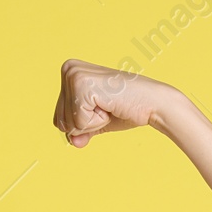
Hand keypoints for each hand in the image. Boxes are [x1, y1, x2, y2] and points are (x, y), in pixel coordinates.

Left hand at [52, 59, 182, 146]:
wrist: (152, 104)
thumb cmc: (126, 109)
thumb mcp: (96, 122)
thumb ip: (79, 132)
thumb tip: (72, 142)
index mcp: (69, 72)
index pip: (58, 119)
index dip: (82, 123)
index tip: (103, 106)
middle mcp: (68, 69)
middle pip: (60, 122)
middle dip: (86, 123)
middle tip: (108, 106)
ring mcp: (74, 76)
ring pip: (69, 123)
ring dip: (93, 122)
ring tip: (110, 105)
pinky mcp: (82, 86)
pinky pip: (79, 123)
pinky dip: (97, 121)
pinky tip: (110, 105)